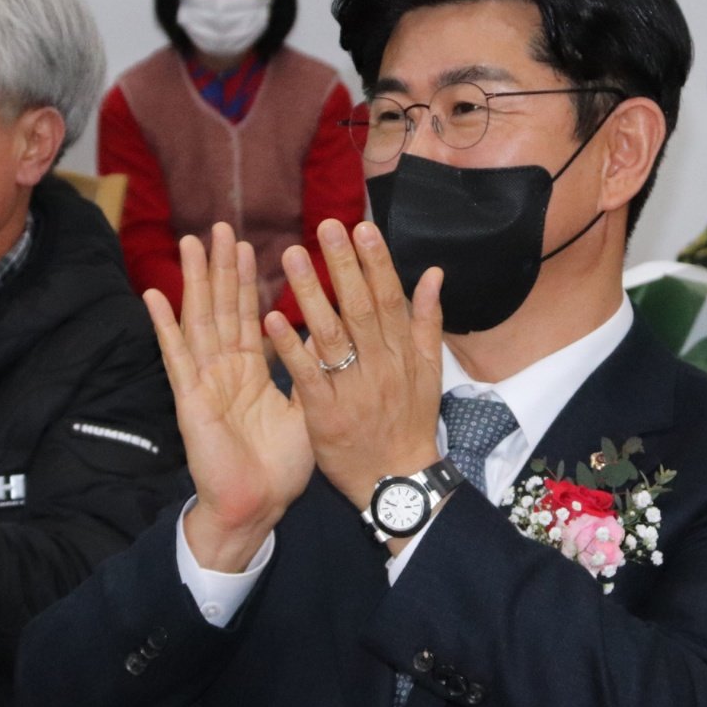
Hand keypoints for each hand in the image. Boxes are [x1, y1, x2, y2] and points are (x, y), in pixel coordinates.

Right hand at [146, 226, 313, 571]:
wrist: (258, 506)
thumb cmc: (280, 467)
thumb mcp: (306, 408)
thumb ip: (308, 371)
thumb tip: (330, 336)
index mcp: (250, 372)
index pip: (246, 316)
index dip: (246, 281)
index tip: (248, 244)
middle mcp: (224, 370)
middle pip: (220, 308)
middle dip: (220, 267)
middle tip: (218, 226)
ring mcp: (204, 381)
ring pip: (198, 321)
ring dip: (194, 282)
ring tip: (190, 243)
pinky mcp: (190, 398)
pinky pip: (175, 356)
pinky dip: (163, 326)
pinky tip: (151, 295)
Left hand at [264, 220, 443, 523]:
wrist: (398, 480)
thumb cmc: (411, 421)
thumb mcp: (430, 370)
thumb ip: (427, 319)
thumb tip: (433, 272)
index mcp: (402, 352)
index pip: (389, 297)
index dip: (376, 262)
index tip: (361, 227)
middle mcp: (380, 364)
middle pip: (361, 308)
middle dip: (343, 265)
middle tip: (325, 226)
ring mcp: (352, 388)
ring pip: (331, 334)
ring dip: (311, 293)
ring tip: (290, 256)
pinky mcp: (326, 413)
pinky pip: (307, 375)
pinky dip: (291, 347)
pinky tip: (272, 318)